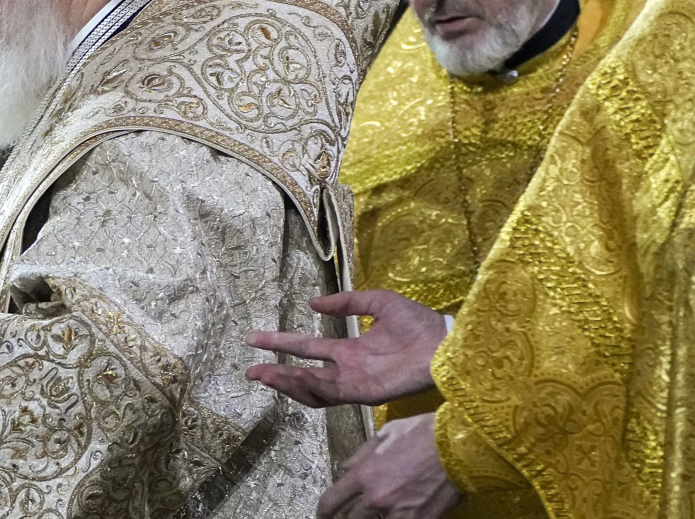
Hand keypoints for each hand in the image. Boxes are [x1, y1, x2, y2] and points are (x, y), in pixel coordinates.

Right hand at [245, 290, 444, 406]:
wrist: (445, 342)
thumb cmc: (418, 323)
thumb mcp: (378, 302)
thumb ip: (347, 302)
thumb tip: (312, 302)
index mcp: (349, 350)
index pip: (308, 348)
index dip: (281, 344)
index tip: (255, 339)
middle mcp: (347, 369)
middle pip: (303, 374)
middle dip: (276, 373)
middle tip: (249, 370)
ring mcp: (354, 383)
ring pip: (312, 389)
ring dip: (288, 382)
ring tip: (266, 374)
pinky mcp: (365, 393)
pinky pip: (331, 393)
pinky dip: (311, 386)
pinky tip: (294, 375)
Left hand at [318, 414, 459, 518]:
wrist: (459, 446)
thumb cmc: (422, 433)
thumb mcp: (385, 434)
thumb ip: (362, 454)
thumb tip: (346, 468)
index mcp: (364, 475)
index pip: (332, 501)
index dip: (323, 512)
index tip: (322, 516)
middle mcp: (376, 499)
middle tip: (347, 518)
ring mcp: (399, 514)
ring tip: (377, 514)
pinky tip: (402, 514)